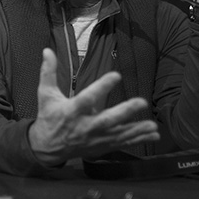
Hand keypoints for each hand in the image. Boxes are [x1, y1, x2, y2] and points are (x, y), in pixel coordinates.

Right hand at [27, 48, 159, 165]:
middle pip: (107, 120)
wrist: (47, 148)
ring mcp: (94, 139)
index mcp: (71, 111)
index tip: (116, 75)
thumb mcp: (45, 94)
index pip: (87, 98)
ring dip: (136, 130)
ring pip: (118, 134)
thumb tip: (47, 51)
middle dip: (125, 112)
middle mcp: (84, 126)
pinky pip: (122, 143)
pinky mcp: (101, 146)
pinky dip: (138, 139)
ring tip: (153, 125)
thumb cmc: (48, 117)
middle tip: (141, 102)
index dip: (102, 87)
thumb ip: (48, 72)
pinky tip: (153, 135)